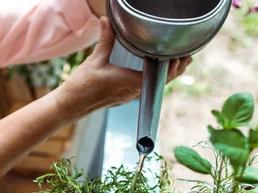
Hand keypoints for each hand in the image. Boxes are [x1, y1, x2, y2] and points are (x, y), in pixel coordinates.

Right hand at [52, 17, 191, 121]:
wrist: (69, 106)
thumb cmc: (81, 87)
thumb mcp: (95, 60)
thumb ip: (105, 40)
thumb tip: (106, 20)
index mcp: (131, 83)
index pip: (161, 76)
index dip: (175, 65)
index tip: (183, 53)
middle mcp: (133, 92)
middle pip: (162, 82)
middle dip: (176, 68)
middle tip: (187, 53)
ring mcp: (129, 96)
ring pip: (154, 86)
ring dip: (166, 74)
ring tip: (177, 60)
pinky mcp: (123, 96)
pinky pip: (144, 88)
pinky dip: (154, 78)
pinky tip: (155, 69)